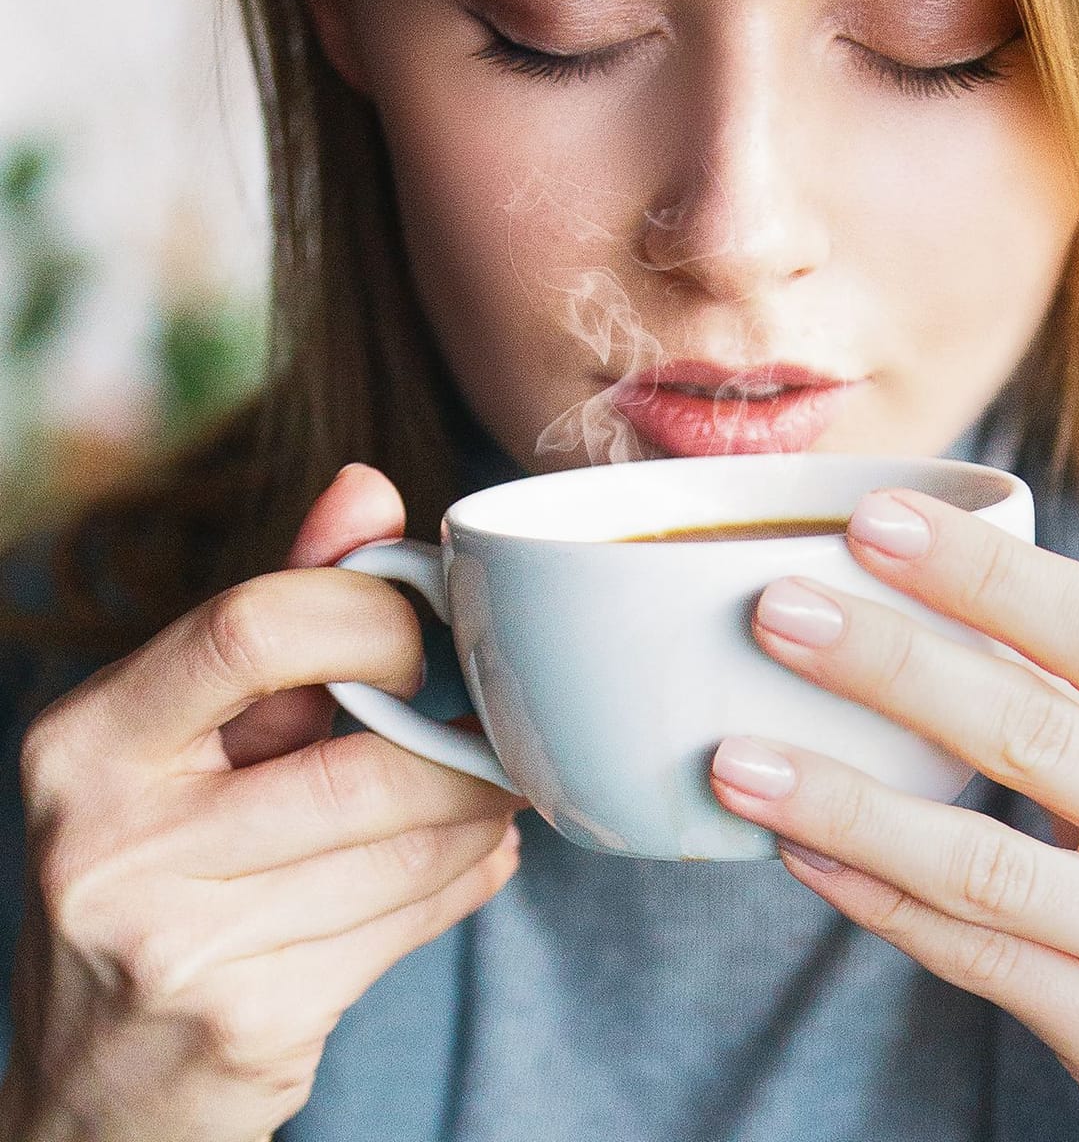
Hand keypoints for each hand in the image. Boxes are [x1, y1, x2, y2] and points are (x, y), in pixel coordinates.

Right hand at [1, 466, 524, 1141]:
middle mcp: (110, 841)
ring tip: (481, 797)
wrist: (100, 1082)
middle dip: (464, 748)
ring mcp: (176, 945)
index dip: (378, 619)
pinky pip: (419, 920)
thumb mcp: (185, 734)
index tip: (423, 639)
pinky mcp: (250, 1022)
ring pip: (412, 847)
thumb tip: (367, 487)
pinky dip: (468, 878)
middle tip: (498, 733)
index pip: (256, 626)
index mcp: (88, 740)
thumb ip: (277, 605)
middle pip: (366, 762)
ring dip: (482, 817)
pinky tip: (459, 862)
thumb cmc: (162, 868)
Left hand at [710, 490, 1078, 1141]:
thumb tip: (962, 597)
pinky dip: (876, 901)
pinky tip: (800, 856)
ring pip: (980, 857)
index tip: (874, 518)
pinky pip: (974, 956)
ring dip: (844, 801)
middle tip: (775, 612)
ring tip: (736, 756)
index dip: (980, 571)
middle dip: (887, 661)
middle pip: (1029, 726)